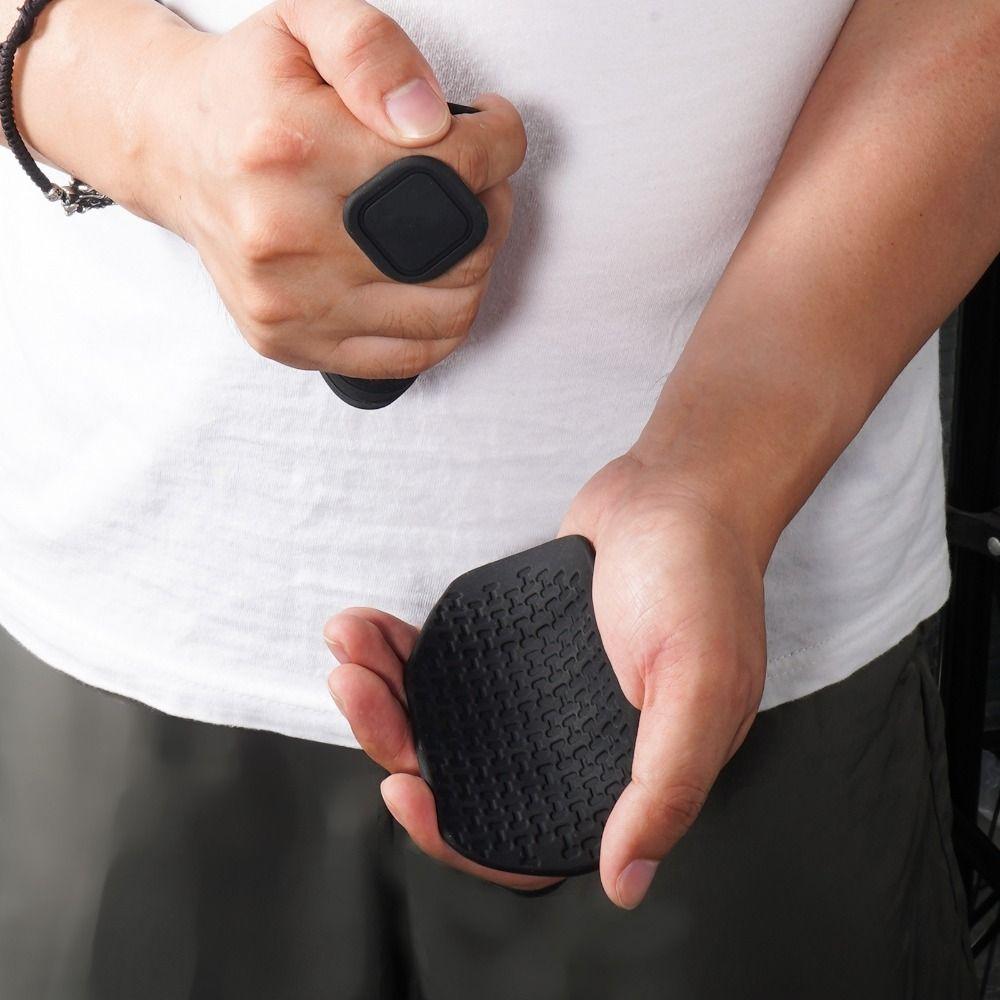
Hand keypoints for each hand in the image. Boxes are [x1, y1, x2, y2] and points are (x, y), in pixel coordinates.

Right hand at [134, 0, 525, 377]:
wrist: (176, 152)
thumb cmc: (248, 93)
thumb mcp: (303, 22)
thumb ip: (371, 49)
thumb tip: (427, 119)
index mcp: (294, 148)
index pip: (452, 165)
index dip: (500, 144)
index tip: (496, 133)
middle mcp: (287, 236)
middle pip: (460, 248)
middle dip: (491, 208)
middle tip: (478, 184)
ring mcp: (289, 301)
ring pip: (447, 310)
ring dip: (475, 267)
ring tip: (456, 230)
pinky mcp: (291, 341)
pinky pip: (409, 355)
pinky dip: (442, 322)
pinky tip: (431, 280)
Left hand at [324, 451, 766, 905]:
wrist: (681, 489)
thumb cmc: (700, 577)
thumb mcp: (698, 683)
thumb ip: (665, 785)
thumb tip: (626, 883)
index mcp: (622, 771)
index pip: (526, 843)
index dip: (456, 837)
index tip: (403, 791)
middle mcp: (575, 741)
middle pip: (466, 775)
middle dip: (395, 738)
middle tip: (356, 688)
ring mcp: (541, 691)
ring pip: (447, 721)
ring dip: (385, 692)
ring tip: (349, 643)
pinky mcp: (517, 643)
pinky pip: (450, 664)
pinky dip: (403, 651)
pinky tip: (373, 627)